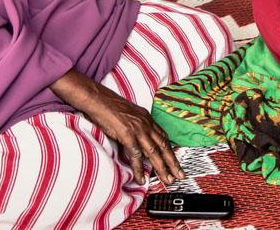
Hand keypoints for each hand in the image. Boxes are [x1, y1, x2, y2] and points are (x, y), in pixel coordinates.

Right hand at [50, 70, 183, 184]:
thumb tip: (139, 139)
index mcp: (147, 119)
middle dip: (173, 162)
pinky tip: (142, 178)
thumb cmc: (110, 106)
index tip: (175, 161)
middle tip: (180, 175)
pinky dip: (139, 169)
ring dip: (162, 168)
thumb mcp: (130, 114)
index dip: (170, 150)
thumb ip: (137, 126)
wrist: (99, 100)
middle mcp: (146, 124)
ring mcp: (138, 130)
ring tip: (167, 180)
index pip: (163, 137)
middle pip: (164, 146)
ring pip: (154, 153)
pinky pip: (136, 155)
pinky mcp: (127, 135)